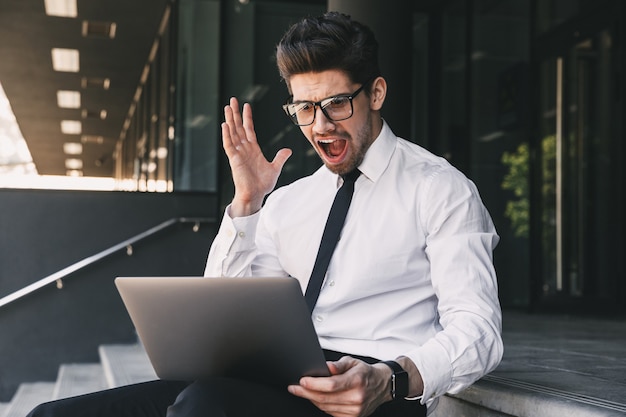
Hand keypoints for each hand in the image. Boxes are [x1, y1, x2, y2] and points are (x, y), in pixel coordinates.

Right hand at [222, 97, 291, 216]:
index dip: (247, 117)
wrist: (255, 195)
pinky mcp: (234, 159)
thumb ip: (280, 158)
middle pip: (238, 127)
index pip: (249, 129)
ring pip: (232, 133)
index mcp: (253, 150)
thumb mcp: (275, 168)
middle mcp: (244, 149)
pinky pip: (229, 145)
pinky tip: (225, 124)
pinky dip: (227, 135)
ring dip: (230, 120)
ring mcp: (238, 153)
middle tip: (232, 100)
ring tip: (227, 107)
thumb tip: (287, 150)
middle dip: (235, 113)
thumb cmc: (262, 184)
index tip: (246, 106)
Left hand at [287, 356, 390, 416]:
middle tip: (294, 388)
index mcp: (357, 380)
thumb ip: (338, 364)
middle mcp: (357, 397)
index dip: (314, 384)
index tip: (302, 381)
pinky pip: (331, 413)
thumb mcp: (352, 361)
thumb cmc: (365, 372)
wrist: (382, 385)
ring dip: (312, 399)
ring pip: (326, 407)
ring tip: (303, 392)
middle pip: (326, 398)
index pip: (331, 385)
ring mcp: (356, 410)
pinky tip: (315, 398)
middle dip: (306, 393)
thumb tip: (326, 367)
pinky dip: (321, 406)